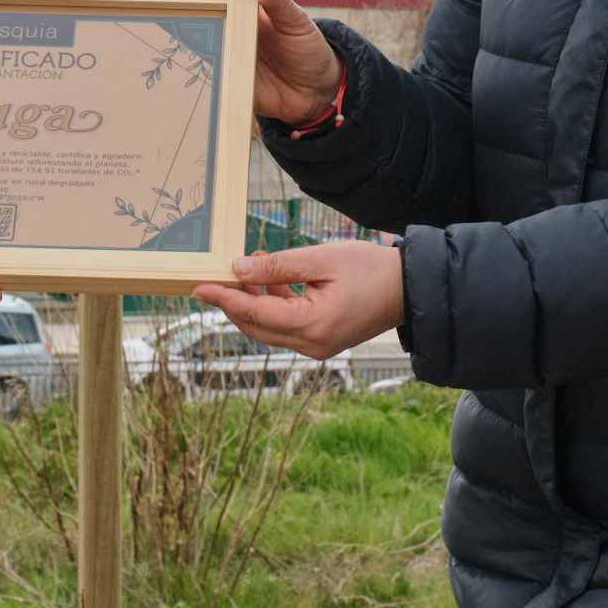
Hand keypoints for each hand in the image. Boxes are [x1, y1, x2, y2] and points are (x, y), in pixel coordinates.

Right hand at [155, 0, 341, 123]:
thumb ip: (279, 2)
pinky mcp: (227, 80)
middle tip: (148, 4)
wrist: (318, 91)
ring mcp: (227, 53)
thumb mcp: (298, 22)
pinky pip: (206, 75)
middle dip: (171, 6)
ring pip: (195, 43)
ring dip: (175, 38)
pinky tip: (175, 69)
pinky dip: (190, 72)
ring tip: (154, 32)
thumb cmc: (308, 48)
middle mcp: (232, 27)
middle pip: (196, 13)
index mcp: (247, 6)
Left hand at [193, 241, 402, 358]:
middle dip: (233, 303)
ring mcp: (318, 348)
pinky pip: (286, 329)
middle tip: (214, 277)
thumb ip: (277, 267)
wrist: (410, 289)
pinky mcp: (323, 342)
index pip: (255, 314)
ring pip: (269, 330)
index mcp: (313, 325)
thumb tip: (238, 270)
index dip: (224, 298)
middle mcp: (312, 345)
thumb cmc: (371, 269)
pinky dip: (273, 308)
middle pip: (256, 327)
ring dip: (254, 303)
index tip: (198, 286)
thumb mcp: (321, 259)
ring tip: (249, 268)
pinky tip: (271, 282)